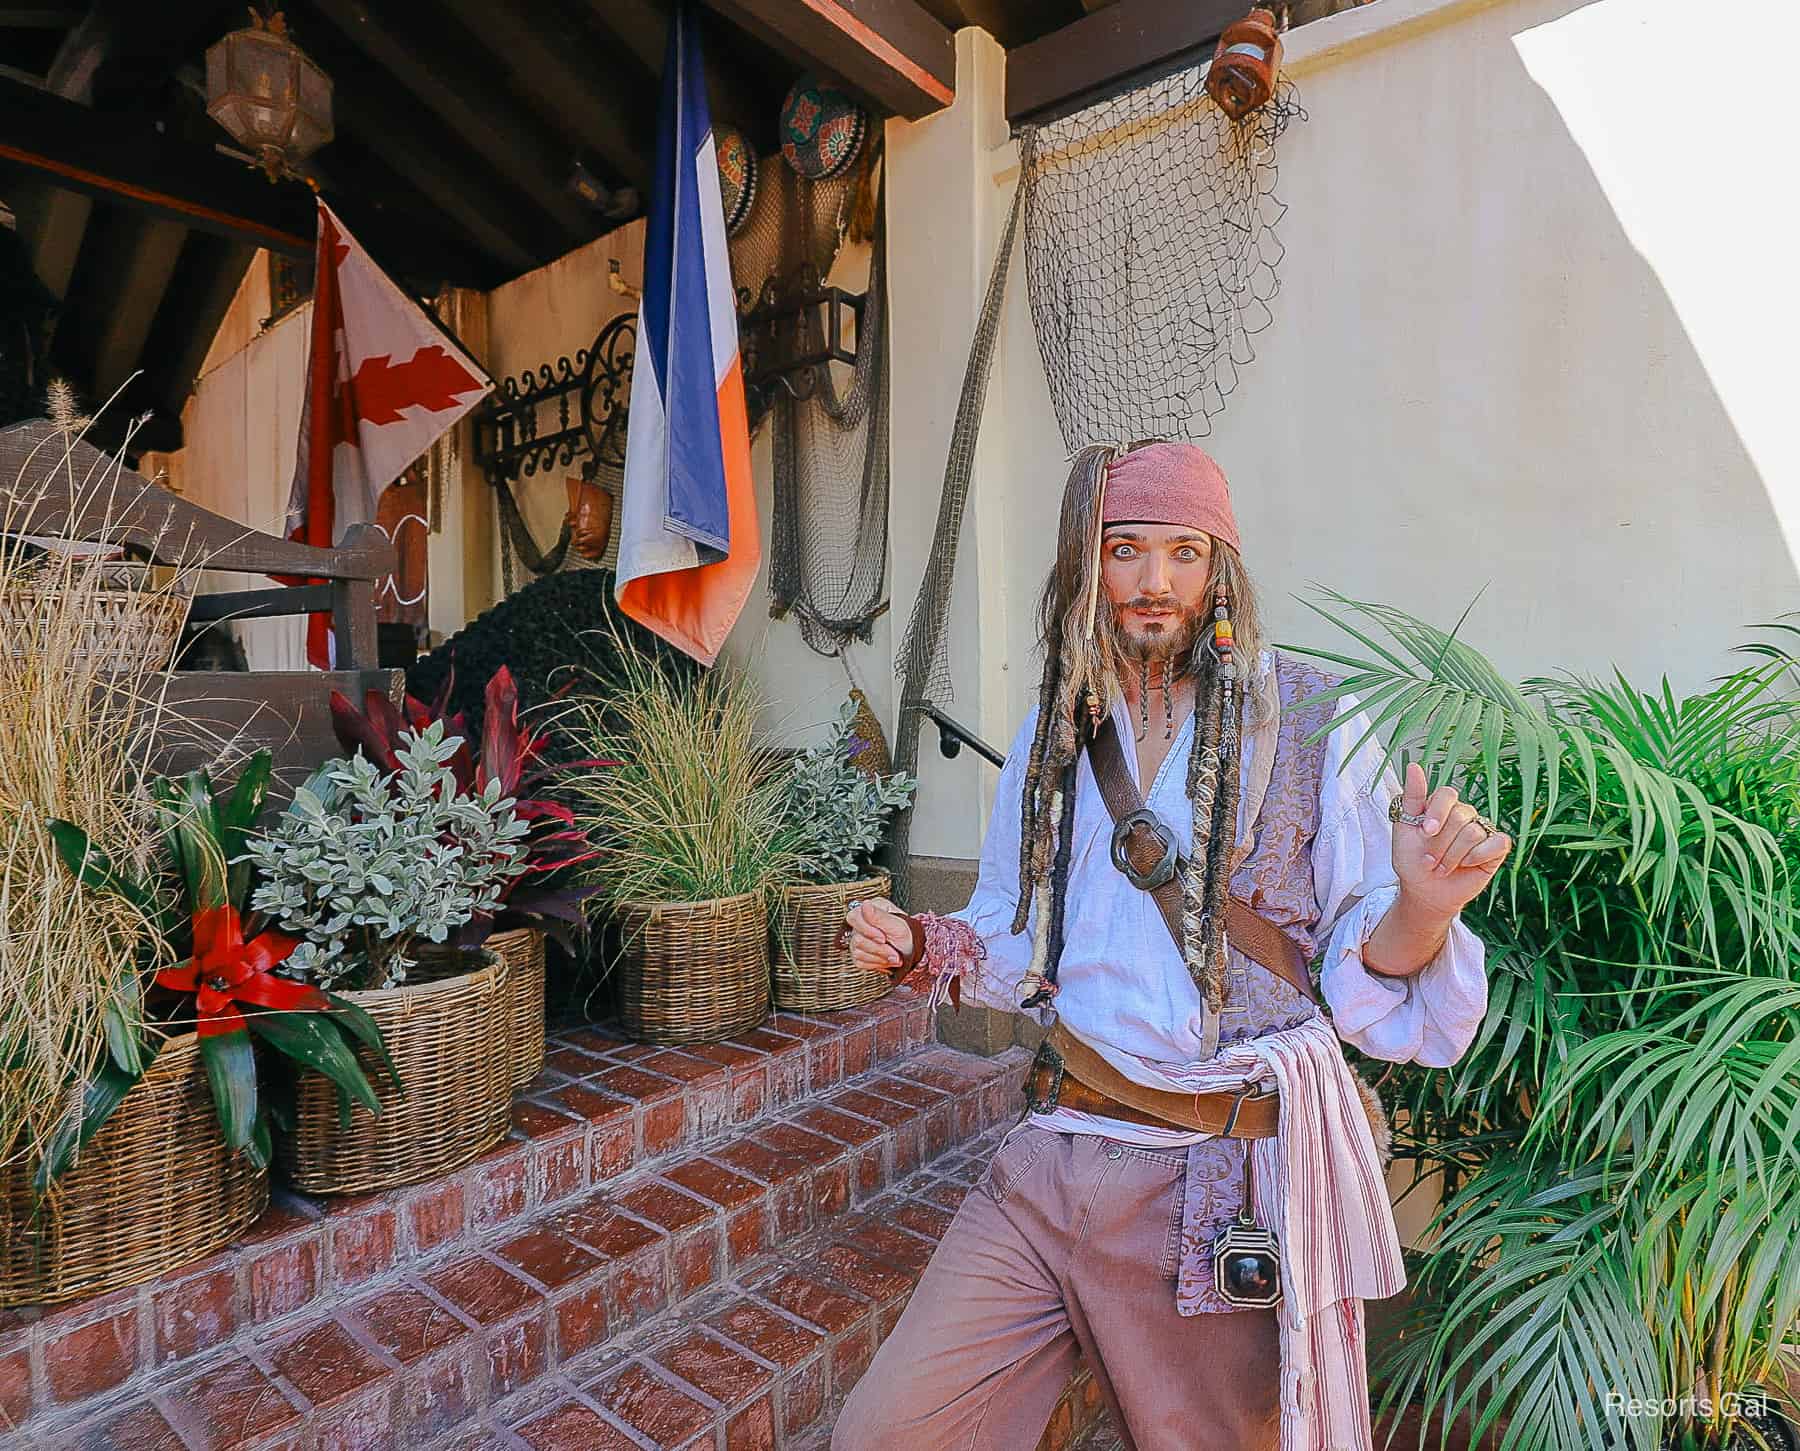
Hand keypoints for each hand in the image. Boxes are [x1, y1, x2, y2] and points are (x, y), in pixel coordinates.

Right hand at [843, 897, 916, 979]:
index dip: (867, 930)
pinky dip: (876, 962)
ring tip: (893, 956)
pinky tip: (885, 958)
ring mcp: (858, 938)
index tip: (883, 938)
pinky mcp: (858, 953)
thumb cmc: (908, 936)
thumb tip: (866, 904)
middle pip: (857, 938)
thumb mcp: (897, 925)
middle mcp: (862, 923)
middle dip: (879, 948)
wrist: (911, 952)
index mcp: (872, 909)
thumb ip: (880, 916)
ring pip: (858, 952)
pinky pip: (860, 961)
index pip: (854, 917)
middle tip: (894, 951)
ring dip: (880, 956)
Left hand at [1390, 762, 1511, 916]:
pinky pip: (1497, 843)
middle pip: (1460, 816)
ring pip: (1473, 832)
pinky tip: (1467, 865)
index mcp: (1441, 806)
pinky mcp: (1496, 847)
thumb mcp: (1404, 827)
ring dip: (1453, 856)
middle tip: (1429, 859)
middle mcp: (1464, 814)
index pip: (1448, 794)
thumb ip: (1412, 796)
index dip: (1437, 813)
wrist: (1424, 891)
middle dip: (1440, 844)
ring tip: (1442, 867)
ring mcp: (1481, 829)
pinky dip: (1477, 856)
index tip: (1425, 833)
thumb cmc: (1413, 859)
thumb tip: (1414, 766)